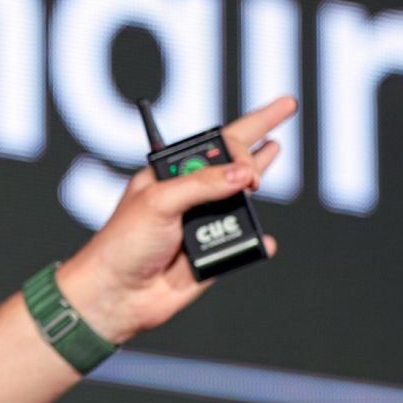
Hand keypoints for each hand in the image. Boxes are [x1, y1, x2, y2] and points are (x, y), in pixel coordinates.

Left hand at [54, 96, 296, 343]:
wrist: (117, 294)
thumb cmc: (122, 243)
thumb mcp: (158, 202)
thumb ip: (202, 184)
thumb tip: (244, 173)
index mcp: (173, 175)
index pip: (217, 144)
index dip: (245, 133)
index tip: (271, 127)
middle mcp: (192, 195)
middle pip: (237, 163)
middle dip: (260, 137)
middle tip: (285, 108)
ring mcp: (204, 224)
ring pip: (243, 201)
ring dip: (255, 186)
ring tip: (266, 164)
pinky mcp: (212, 254)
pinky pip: (243, 243)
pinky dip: (256, 241)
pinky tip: (263, 239)